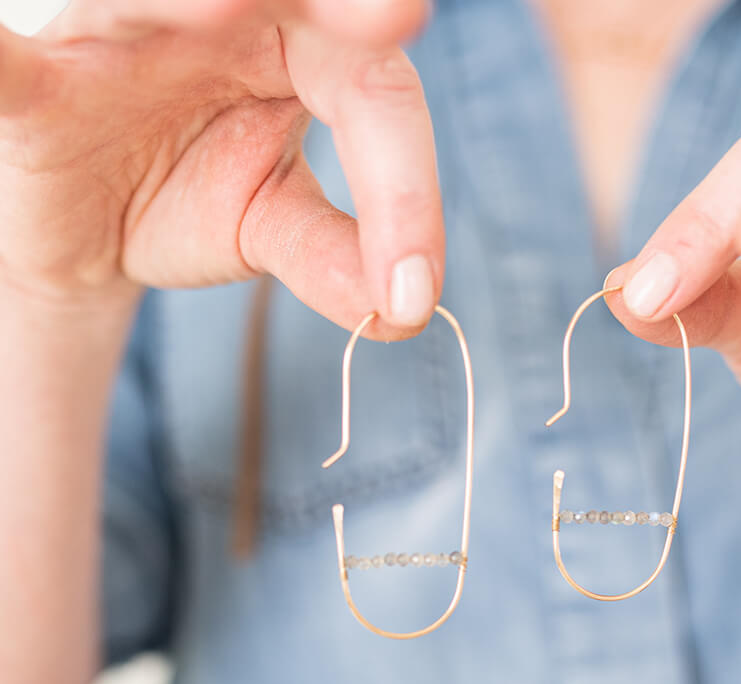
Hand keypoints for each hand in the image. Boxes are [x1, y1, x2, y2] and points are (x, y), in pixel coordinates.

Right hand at [0, 0, 440, 335]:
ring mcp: (119, 37)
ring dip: (181, 1)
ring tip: (224, 4)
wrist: (94, 231)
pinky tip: (4, 54)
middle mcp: (217, 18)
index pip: (373, 92)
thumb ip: (337, 256)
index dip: (405, 190)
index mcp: (296, 51)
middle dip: (337, 6)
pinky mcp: (39, 90)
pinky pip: (13, 66)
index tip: (413, 292)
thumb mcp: (276, 230)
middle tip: (391, 18)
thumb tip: (404, 309)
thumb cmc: (192, 204)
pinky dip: (4, 58)